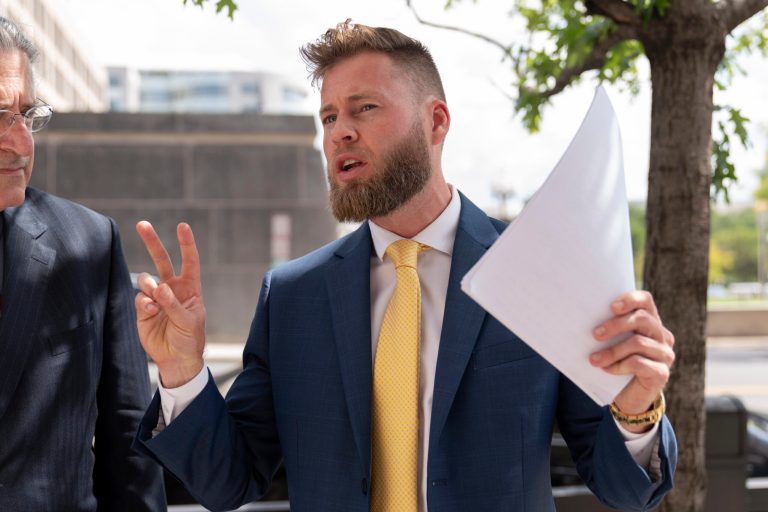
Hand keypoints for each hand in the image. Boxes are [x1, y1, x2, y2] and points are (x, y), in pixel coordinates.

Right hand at [135, 221, 205, 387]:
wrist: (176, 359)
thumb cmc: (190, 339)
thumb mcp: (188, 322)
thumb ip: (173, 304)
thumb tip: (159, 286)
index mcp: (190, 288)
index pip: (190, 261)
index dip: (186, 244)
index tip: (182, 226)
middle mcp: (173, 289)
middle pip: (162, 260)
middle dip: (152, 242)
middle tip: (142, 224)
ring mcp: (157, 298)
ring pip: (146, 279)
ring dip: (149, 284)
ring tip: (155, 298)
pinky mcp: (143, 309)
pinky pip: (139, 297)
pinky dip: (143, 302)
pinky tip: (150, 311)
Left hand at [590, 291, 674, 431]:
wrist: (629, 397)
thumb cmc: (617, 363)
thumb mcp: (612, 343)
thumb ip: (607, 330)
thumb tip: (581, 318)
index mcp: (650, 322)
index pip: (646, 301)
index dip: (630, 299)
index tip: (611, 307)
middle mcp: (662, 335)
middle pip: (642, 319)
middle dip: (615, 325)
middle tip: (595, 335)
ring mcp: (665, 354)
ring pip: (638, 342)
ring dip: (612, 351)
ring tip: (593, 360)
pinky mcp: (662, 373)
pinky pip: (639, 363)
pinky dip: (619, 366)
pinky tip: (607, 369)